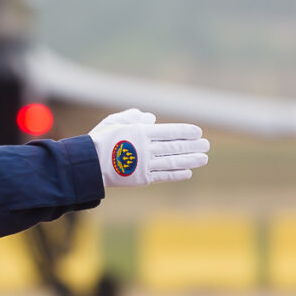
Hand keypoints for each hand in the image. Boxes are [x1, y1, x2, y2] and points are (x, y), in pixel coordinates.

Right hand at [88, 108, 208, 186]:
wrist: (88, 163)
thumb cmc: (100, 139)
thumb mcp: (114, 121)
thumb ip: (134, 117)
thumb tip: (152, 118)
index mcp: (140, 132)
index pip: (169, 131)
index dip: (185, 132)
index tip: (198, 132)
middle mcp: (146, 148)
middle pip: (175, 147)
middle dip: (193, 146)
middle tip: (207, 145)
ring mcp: (145, 164)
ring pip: (173, 162)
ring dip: (190, 160)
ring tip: (204, 158)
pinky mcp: (141, 178)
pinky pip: (163, 175)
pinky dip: (177, 174)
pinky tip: (188, 172)